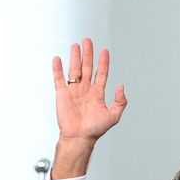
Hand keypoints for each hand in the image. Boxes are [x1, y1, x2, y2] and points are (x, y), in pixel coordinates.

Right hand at [50, 39, 126, 178]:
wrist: (79, 137)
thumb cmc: (94, 130)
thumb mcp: (114, 115)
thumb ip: (120, 101)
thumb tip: (121, 86)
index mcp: (97, 94)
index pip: (101, 73)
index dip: (103, 62)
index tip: (104, 51)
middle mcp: (85, 90)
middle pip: (87, 67)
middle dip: (88, 54)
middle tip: (88, 41)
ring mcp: (73, 92)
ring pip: (74, 70)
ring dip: (75, 57)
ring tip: (76, 45)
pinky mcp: (62, 95)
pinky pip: (59, 79)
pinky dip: (57, 69)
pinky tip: (57, 59)